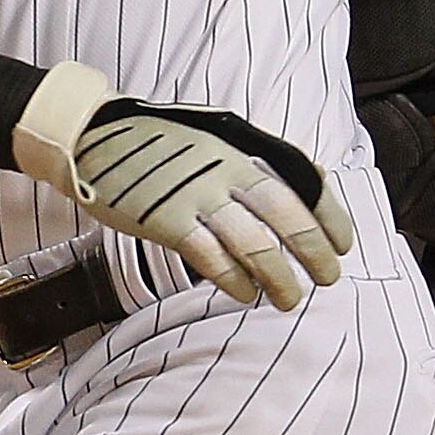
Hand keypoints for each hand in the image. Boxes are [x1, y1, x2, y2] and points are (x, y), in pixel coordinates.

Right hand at [14, 62, 354, 310]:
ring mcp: (197, 194)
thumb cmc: (153, 141)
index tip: (343, 243)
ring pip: (255, 244)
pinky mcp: (168, 220)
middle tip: (328, 277)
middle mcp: (226, 167)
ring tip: (288, 299)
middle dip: (314, 251)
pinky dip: (233, 280)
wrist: (91, 136)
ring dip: (278, 277)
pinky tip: (243, 292)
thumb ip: (246, 160)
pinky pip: (212, 258)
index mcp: (240, 145)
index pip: (303, 179)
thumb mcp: (210, 134)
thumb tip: (291, 189)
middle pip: (288, 215)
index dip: (329, 215)